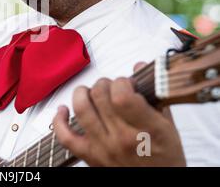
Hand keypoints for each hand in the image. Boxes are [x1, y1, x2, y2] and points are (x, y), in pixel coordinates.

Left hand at [53, 62, 185, 166]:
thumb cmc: (164, 158)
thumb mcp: (169, 127)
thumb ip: (154, 97)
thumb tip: (138, 67)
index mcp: (146, 130)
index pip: (122, 96)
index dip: (121, 82)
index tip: (126, 84)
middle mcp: (122, 139)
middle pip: (100, 96)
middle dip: (104, 84)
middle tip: (111, 87)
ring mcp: (102, 147)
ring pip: (81, 110)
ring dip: (82, 93)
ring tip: (90, 92)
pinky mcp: (89, 156)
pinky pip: (65, 137)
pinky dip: (59, 120)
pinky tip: (63, 110)